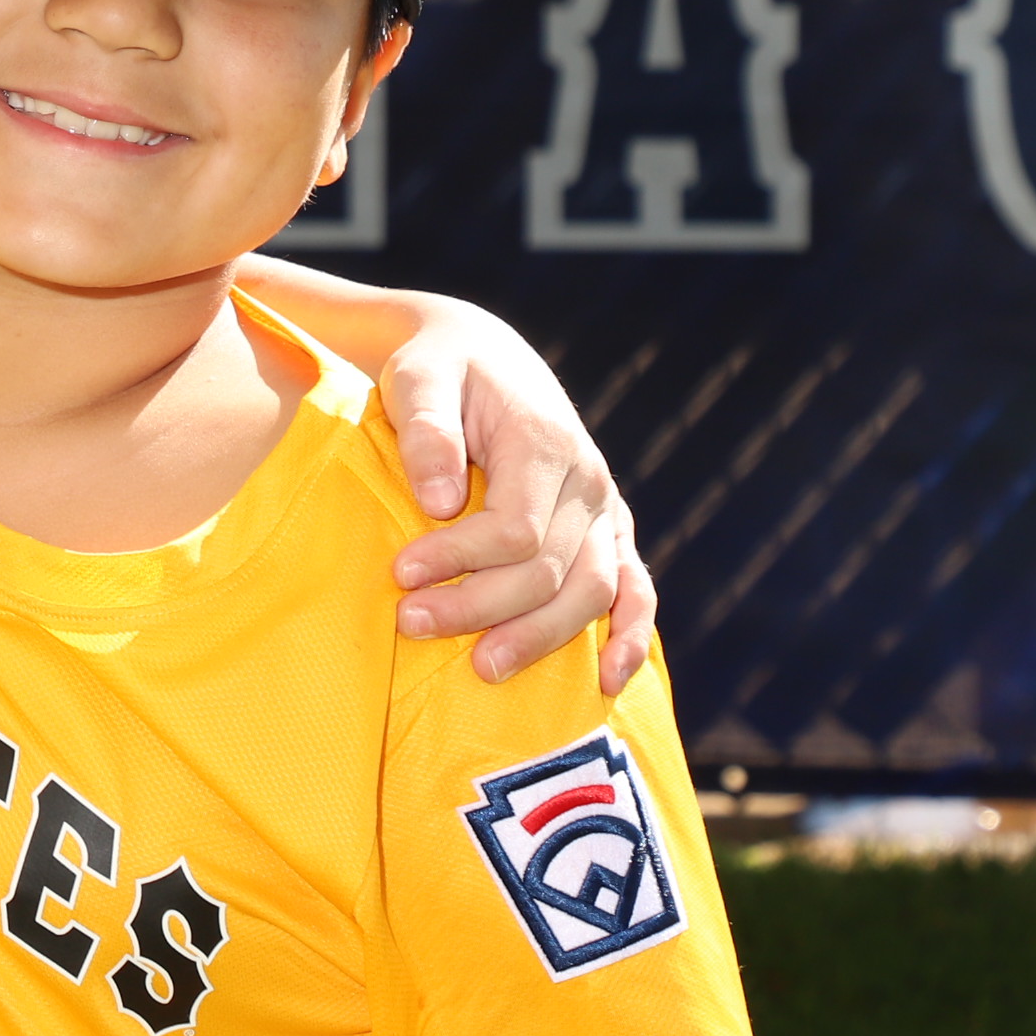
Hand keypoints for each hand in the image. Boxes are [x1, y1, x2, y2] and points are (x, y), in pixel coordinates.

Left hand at [377, 300, 655, 695]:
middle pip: (548, 570)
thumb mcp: (419, 379)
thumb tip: (438, 503)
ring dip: (538, 637)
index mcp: (544, 442)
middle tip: (411, 623)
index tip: (401, 573)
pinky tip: (608, 680)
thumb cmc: (440, 369)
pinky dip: (630, 637)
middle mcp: (587, 481)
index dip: (460, 560)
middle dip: (479, 606)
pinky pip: (634, 590)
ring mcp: (604, 509)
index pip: (515, 529)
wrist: (479, 355)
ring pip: (591, 593)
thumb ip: (427, 430)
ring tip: (480, 668)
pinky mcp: (607, 531)